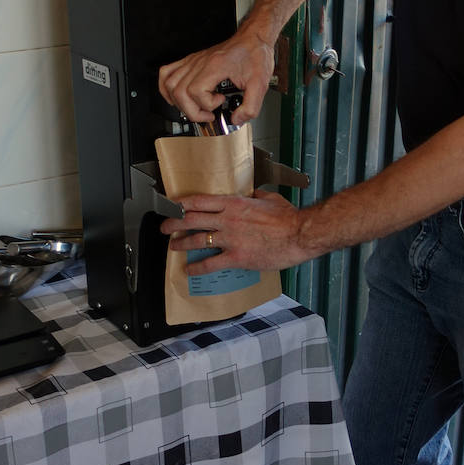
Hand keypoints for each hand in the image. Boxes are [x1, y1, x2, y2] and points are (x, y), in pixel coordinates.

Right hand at [158, 28, 274, 123]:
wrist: (252, 39)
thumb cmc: (254, 55)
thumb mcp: (260, 84)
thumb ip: (251, 106)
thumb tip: (237, 119)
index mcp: (215, 66)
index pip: (196, 91)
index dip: (207, 104)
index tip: (221, 102)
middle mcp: (200, 62)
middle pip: (179, 91)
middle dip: (192, 110)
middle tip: (208, 113)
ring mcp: (193, 61)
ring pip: (170, 84)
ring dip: (178, 102)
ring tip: (195, 107)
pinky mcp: (191, 60)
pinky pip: (167, 72)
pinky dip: (166, 88)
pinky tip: (176, 96)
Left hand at [161, 190, 304, 273]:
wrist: (298, 234)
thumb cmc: (287, 218)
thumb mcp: (268, 198)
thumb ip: (255, 197)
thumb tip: (251, 195)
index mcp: (235, 203)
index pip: (200, 201)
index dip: (183, 203)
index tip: (173, 205)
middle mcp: (228, 220)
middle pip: (192, 219)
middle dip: (174, 222)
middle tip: (165, 226)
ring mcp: (231, 239)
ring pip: (198, 239)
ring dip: (182, 242)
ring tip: (173, 245)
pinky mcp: (237, 257)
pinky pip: (211, 263)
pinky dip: (198, 267)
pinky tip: (190, 269)